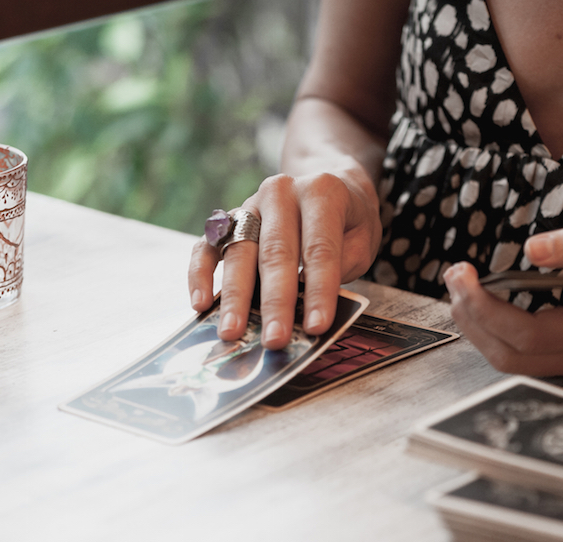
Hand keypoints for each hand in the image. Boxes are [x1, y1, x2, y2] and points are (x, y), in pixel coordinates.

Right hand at [188, 161, 381, 349]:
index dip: (318, 290)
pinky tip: (200, 304)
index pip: (319, 248)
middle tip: (273, 339)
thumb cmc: (346, 219)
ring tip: (231, 332)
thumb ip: (341, 265)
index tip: (315, 327)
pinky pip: (206, 246)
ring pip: (239, 252)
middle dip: (274, 301)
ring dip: (234, 296)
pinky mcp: (227, 221)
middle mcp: (280, 193)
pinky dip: (199, 275)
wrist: (326, 182)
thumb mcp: (363, 238)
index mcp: (320, 192)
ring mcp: (249, 206)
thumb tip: (309, 307)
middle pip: (275, 252)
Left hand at [443, 215, 562, 377]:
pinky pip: (523, 359)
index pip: (529, 334)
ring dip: (477, 327)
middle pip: (510, 354)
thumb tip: (532, 250)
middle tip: (454, 277)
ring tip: (461, 289)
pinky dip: (494, 333)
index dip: (486, 308)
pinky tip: (484, 305)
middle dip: (470, 316)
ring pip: (512, 363)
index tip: (464, 275)